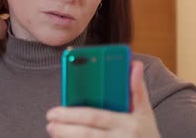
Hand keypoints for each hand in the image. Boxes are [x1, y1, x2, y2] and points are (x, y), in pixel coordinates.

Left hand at [46, 61, 160, 137]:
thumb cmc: (146, 132)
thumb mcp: (145, 111)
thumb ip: (137, 88)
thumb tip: (135, 64)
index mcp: (127, 123)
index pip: (95, 116)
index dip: (73, 113)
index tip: (55, 110)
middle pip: (86, 133)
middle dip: (64, 127)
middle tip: (49, 119)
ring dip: (65, 136)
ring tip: (51, 128)